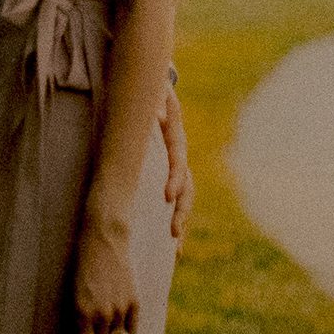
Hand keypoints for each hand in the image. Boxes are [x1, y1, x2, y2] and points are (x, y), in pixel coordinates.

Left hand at [74, 212, 141, 333]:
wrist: (104, 242)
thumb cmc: (82, 267)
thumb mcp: (73, 294)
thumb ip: (78, 319)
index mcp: (81, 314)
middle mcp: (101, 315)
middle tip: (93, 327)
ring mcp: (120, 310)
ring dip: (110, 331)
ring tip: (105, 314)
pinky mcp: (134, 302)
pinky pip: (133, 329)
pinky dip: (127, 324)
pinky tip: (120, 313)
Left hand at [160, 76, 193, 243]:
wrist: (153, 88)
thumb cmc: (147, 92)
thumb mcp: (151, 93)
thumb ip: (155, 103)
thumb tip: (157, 116)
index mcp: (174, 135)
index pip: (178, 160)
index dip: (175, 178)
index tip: (169, 196)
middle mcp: (179, 154)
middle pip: (186, 185)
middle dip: (181, 210)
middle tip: (174, 233)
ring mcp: (176, 164)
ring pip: (184, 196)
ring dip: (180, 220)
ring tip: (176, 246)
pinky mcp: (168, 173)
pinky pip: (175, 198)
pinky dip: (174, 219)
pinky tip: (174, 244)